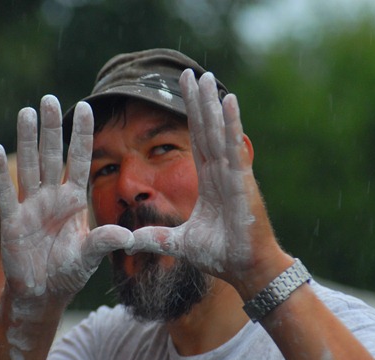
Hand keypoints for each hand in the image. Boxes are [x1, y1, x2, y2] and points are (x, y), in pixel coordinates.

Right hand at [0, 96, 133, 299]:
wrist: (42, 293)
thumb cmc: (68, 273)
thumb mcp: (89, 257)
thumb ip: (104, 243)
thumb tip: (127, 236)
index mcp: (74, 202)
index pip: (80, 162)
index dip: (82, 136)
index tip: (86, 107)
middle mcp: (52, 198)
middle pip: (53, 157)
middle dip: (52, 129)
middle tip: (49, 99)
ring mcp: (31, 207)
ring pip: (29, 166)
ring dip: (27, 140)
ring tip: (26, 112)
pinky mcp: (11, 221)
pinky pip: (5, 193)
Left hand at [131, 70, 285, 291]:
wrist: (245, 269)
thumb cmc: (220, 255)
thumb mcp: (179, 243)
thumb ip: (156, 237)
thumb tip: (129, 241)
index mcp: (209, 182)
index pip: (196, 142)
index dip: (189, 117)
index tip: (182, 94)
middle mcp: (221, 173)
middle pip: (206, 130)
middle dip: (198, 102)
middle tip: (191, 74)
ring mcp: (233, 175)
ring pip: (219, 133)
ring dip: (212, 105)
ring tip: (207, 77)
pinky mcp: (241, 183)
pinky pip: (233, 149)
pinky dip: (231, 124)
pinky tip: (229, 101)